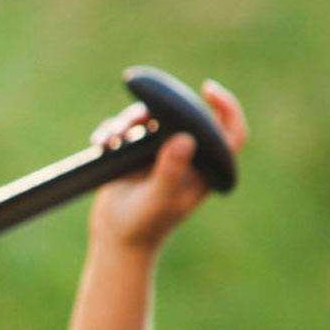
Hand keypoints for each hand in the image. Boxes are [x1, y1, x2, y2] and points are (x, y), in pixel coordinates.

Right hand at [86, 78, 245, 253]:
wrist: (116, 240)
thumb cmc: (144, 225)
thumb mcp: (159, 199)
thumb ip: (171, 171)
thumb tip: (184, 138)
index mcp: (203, 168)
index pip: (228, 134)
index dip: (226, 108)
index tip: (209, 89)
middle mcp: (185, 156)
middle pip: (183, 115)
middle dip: (160, 109)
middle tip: (142, 115)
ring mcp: (159, 153)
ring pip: (151, 117)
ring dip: (129, 121)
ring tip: (113, 137)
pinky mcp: (135, 153)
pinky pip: (126, 128)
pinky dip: (112, 131)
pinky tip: (101, 143)